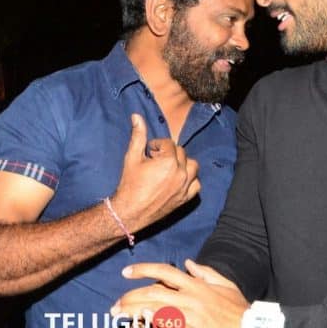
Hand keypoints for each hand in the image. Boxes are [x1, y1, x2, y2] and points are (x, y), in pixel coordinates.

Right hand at [110, 114, 199, 231]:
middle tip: (155, 160)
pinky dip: (191, 180)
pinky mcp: (185, 198)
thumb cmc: (130, 184)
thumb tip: (137, 116)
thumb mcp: (132, 157)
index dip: (157, 145)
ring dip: (183, 163)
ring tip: (169, 167)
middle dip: (168, 153)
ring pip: (193, 166)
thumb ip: (138, 136)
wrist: (130, 211)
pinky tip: (179, 179)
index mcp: (168, 162)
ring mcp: (185, 187)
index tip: (148, 151)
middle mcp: (181, 173)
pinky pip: (196, 184)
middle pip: (181, 153)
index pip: (168, 143)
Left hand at [113, 260, 249, 327]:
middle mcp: (191, 295)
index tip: (125, 272)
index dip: (143, 269)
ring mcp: (191, 313)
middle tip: (113, 307)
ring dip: (133, 311)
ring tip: (117, 318)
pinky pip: (167, 325)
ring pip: (155, 306)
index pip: (164, 271)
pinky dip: (151, 322)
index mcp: (196, 284)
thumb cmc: (240, 312)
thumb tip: (189, 263)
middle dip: (129, 297)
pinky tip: (138, 324)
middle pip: (152, 290)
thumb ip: (206, 273)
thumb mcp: (226, 286)